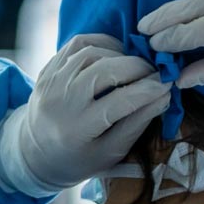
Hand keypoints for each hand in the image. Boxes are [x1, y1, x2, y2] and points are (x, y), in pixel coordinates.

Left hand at [0, 34, 170, 195]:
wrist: (35, 153)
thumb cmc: (79, 159)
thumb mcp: (111, 152)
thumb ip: (137, 124)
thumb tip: (164, 95)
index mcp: (76, 131)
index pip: (119, 102)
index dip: (148, 90)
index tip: (167, 85)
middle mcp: (59, 103)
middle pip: (104, 70)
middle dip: (137, 67)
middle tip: (155, 72)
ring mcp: (50, 82)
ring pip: (91, 53)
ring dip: (120, 54)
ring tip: (136, 67)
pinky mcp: (48, 69)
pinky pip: (77, 44)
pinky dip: (102, 43)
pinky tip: (116, 55)